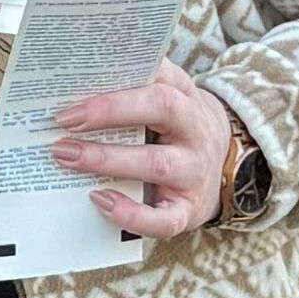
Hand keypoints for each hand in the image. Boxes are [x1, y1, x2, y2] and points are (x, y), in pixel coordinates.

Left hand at [51, 58, 237, 239]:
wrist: (233, 168)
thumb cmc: (179, 128)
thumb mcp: (171, 97)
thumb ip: (137, 84)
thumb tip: (80, 78)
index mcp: (186, 99)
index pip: (158, 81)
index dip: (118, 86)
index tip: (75, 91)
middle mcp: (195, 133)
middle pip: (161, 111)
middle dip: (109, 112)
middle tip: (65, 120)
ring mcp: (194, 173)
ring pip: (156, 164)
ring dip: (107, 160)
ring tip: (68, 157)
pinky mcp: (188, 211)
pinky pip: (163, 219)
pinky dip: (131, 214)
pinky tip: (100, 200)